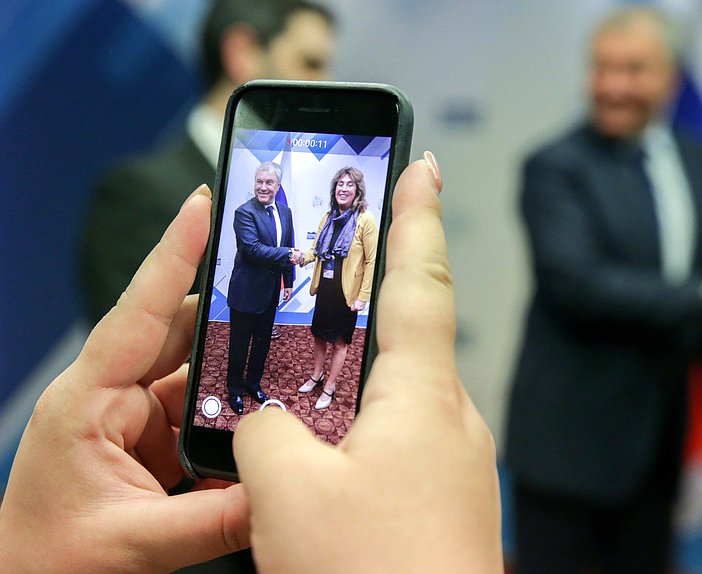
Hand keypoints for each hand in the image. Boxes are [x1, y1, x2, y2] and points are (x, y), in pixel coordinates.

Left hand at [0, 185, 248, 571]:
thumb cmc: (46, 558)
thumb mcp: (134, 543)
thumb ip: (216, 520)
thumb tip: (281, 495)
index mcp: (88, 401)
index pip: (138, 312)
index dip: (173, 255)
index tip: (202, 205)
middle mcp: (110, 395)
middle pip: (179, 334)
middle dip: (227, 312)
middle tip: (276, 285)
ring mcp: (131, 416)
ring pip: (197, 373)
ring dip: (234, 375)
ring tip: (279, 370)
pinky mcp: (150, 438)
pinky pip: (199, 411)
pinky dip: (229, 416)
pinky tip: (257, 427)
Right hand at [234, 154, 502, 571]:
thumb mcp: (287, 491)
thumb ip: (266, 431)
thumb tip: (267, 419)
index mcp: (424, 397)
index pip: (422, 280)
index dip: (417, 215)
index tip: (420, 164)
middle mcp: (453, 422)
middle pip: (409, 338)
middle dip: (373, 301)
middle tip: (339, 271)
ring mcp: (455, 465)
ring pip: (399, 398)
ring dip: (358, 381)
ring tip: (312, 378)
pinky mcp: (446, 503)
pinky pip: (400, 442)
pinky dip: (363, 431)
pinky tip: (329, 457)